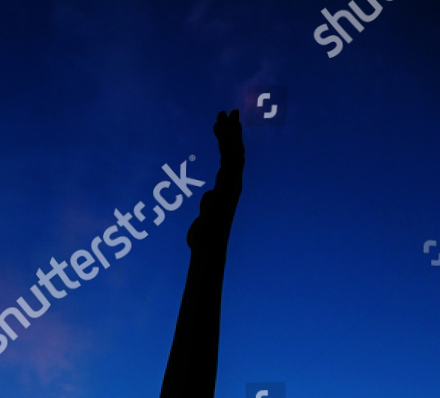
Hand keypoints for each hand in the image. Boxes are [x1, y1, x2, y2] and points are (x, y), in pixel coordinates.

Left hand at [186, 109, 243, 252]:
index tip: (223, 124)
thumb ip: (209, 199)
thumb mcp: (206, 211)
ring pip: (233, 151)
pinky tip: (222, 130)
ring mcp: (233, 183)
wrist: (207, 245)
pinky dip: (226, 144)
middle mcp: (234, 182)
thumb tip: (209, 193)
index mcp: (228, 186)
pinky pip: (229, 159)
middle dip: (233, 130)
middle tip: (229, 111)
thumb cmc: (204, 233)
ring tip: (223, 115)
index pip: (229, 158)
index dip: (228, 140)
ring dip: (229, 132)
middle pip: (235, 150)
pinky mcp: (229, 185)